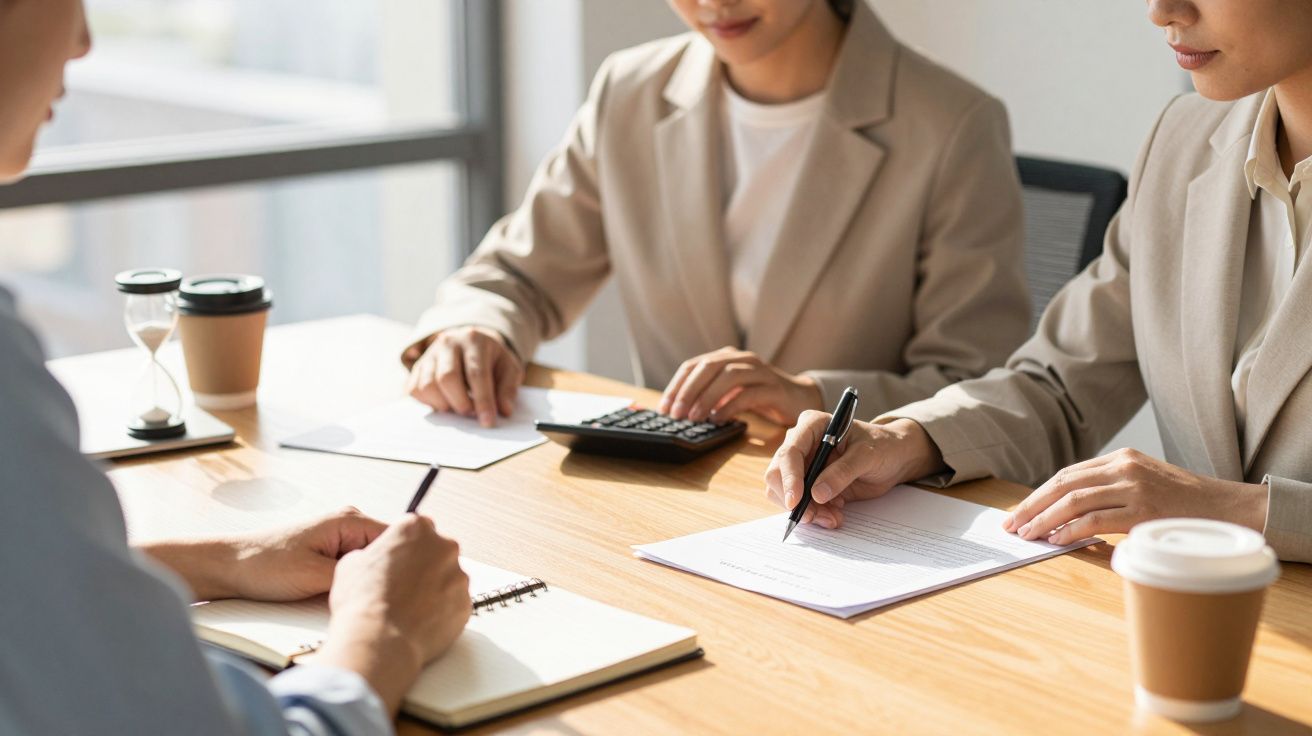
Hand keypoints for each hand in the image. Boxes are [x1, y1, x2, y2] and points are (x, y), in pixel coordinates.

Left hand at [139, 507, 386, 602]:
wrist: (229, 568)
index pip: (398, 538)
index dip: (408, 562)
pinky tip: (352, 597)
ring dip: (371, 580)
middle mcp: (349, 524)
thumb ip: (354, 574)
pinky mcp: (330, 553)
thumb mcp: (314, 575)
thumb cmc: (264, 566)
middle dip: (390, 573)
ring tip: (366, 599)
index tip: (411, 587)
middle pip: (388, 550)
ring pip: (373, 561)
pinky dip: (357, 582)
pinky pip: (357, 567)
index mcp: (350, 520)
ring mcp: (340, 538)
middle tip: (387, 599)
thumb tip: (387, 578)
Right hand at [316, 514, 470, 714]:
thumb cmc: (363, 603)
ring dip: (434, 588)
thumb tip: (375, 558)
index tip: (400, 558)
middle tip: (403, 586)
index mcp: (416, 529)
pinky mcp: (465, 603)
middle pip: (437, 551)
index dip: (405, 545)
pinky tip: (420, 621)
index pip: (417, 527)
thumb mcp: (350, 563)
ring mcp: (458, 576)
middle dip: (423, 565)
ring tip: (409, 608)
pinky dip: (442, 610)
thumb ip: (371, 552)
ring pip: (448, 577)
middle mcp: (443, 547)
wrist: (379, 641)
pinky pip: (454, 603)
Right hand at [404, 326, 522, 426]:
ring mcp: (429, 354)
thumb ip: (508, 388)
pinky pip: (414, 389)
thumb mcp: (509, 368)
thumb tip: (504, 411)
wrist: (471, 345)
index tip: (488, 422)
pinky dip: (429, 403)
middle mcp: (448, 342)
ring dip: (444, 404)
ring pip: (428, 385)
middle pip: (447, 378)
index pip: (477, 373)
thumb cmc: (492, 360)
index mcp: (474, 340)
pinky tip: (445, 403)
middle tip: (471, 414)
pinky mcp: (417, 367)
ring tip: (459, 407)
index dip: (483, 400)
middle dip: (461, 403)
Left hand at [659, 347, 822, 424]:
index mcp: (727, 357)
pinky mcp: (774, 388)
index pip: (694, 365)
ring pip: (729, 376)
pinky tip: (719, 419)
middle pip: (709, 367)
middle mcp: (742, 359)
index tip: (664, 408)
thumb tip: (678, 410)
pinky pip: (749, 393)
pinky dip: (730, 406)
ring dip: (708, 397)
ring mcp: (760, 371)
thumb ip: (708, 395)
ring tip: (695, 417)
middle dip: (688, 390)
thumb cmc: (759, 396)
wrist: (799, 397)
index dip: (676, 386)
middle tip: (676, 413)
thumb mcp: (729, 392)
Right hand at [764, 412, 943, 527]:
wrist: (893, 458)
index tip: (796, 501)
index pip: (789, 452)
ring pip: (786, 493)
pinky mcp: (809, 484)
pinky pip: (800, 504)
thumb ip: (843, 472)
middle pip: (778, 475)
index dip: (789, 478)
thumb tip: (817, 493)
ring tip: (834, 518)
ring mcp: (803, 465)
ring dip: (806, 511)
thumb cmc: (882, 446)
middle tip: (814, 517)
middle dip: (795, 500)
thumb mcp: (868, 455)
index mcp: (812, 426)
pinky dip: (814, 514)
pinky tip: (834, 515)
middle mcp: (801, 444)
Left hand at [1003, 448, 1268, 545]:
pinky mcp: (1143, 510)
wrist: (1228, 508)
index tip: (1019, 511)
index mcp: (1121, 458)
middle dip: (1032, 504)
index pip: (1068, 474)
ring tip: (1027, 534)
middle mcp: (1123, 467)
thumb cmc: (1184, 502)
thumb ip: (1111, 490)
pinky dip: (1071, 530)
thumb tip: (1070, 513)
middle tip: (1011, 523)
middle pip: (1063, 483)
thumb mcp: (1145, 482)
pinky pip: (1096, 520)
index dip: (1039, 493)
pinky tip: (1055, 540)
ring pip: (1074, 500)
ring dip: (1044, 518)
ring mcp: (1133, 487)